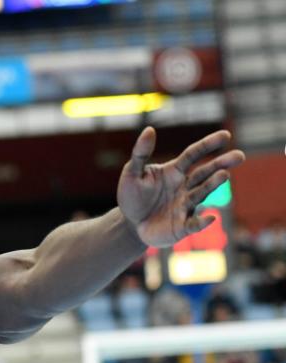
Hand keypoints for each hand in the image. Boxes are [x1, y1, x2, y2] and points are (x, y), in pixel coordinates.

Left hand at [117, 127, 244, 246]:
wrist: (130, 224)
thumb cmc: (132, 196)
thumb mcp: (131, 173)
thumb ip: (140, 153)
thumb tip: (149, 129)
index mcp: (175, 171)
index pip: (194, 154)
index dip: (208, 144)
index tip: (226, 135)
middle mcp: (185, 187)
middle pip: (204, 173)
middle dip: (221, 164)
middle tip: (239, 155)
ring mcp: (185, 206)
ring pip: (201, 194)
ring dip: (212, 185)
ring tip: (224, 175)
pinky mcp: (182, 226)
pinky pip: (193, 224)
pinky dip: (202, 222)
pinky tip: (211, 218)